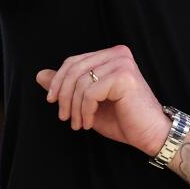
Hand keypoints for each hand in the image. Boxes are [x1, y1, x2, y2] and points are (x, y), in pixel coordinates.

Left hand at [35, 44, 171, 156]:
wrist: (150, 134)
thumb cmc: (123, 119)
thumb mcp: (87, 102)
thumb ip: (67, 87)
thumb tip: (40, 75)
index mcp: (111, 55)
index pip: (74, 61)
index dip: (58, 81)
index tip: (52, 101)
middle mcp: (117, 54)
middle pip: (74, 69)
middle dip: (63, 96)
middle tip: (64, 117)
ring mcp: (122, 63)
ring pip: (80, 82)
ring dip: (74, 108)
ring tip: (79, 123)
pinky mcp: (123, 76)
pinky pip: (90, 92)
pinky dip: (85, 111)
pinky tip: (89, 122)